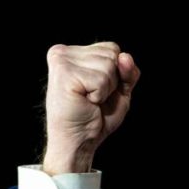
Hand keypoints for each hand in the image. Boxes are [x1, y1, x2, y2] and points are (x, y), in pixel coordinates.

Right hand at [43, 42, 139, 173]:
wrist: (79, 140)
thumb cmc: (97, 116)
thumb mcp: (120, 89)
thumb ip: (127, 70)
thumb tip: (125, 56)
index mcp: (73, 52)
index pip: (113, 48)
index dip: (117, 73)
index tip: (98, 89)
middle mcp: (62, 52)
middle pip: (113, 54)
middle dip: (113, 81)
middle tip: (93, 98)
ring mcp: (61, 60)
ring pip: (109, 65)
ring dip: (106, 89)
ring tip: (88, 100)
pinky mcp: (64, 73)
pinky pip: (101, 79)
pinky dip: (100, 95)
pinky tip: (85, 101)